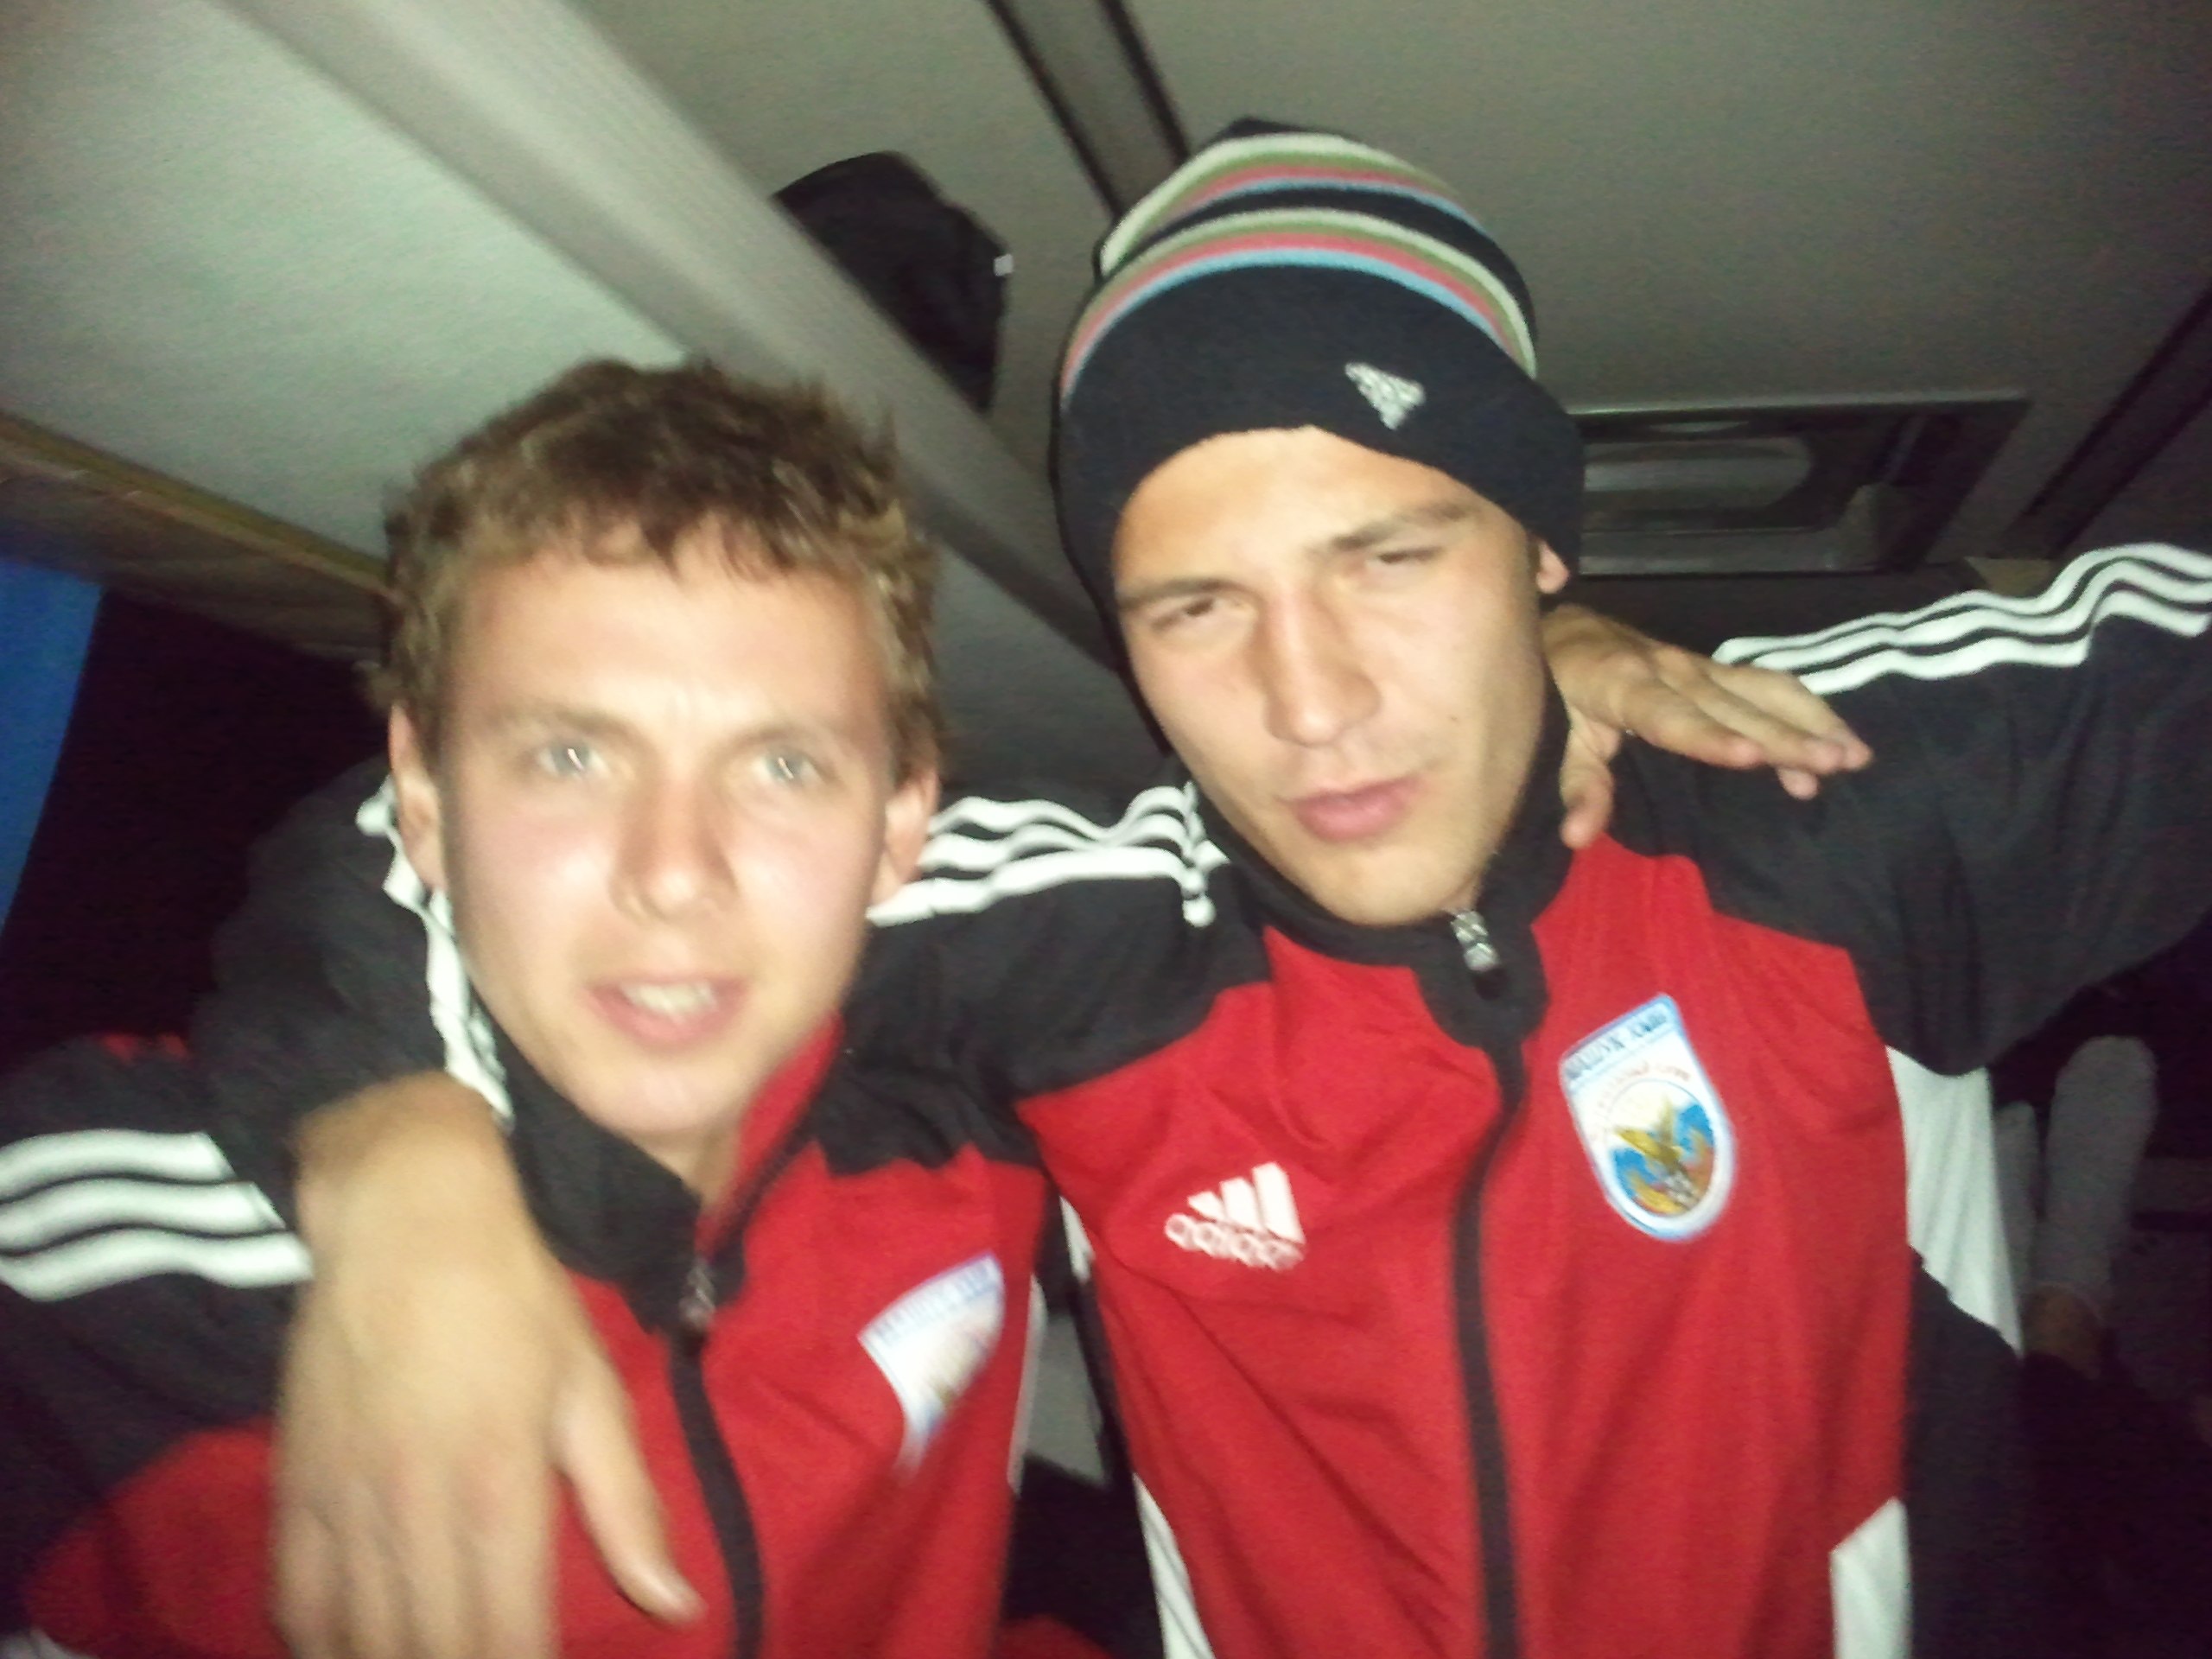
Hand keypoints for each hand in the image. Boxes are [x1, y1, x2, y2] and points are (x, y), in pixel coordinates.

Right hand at [273, 1074, 698, 1657]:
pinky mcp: (297, 1486)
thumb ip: (627, 1507)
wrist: (404, 1217)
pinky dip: (326, 1637)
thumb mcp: (589, 1388)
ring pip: (359, 1639)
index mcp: (502, 1487)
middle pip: (432, 1649)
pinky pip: (296, 1600)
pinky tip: (360, 1640)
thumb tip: (676, 1605)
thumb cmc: (515, 1297)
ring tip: (437, 1654)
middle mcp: (418, 1508)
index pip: (508, 1638)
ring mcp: (348, 1501)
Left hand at [1543, 604, 1872, 849]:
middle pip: (1734, 708)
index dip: (1712, 738)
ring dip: (1812, 721)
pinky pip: (1765, 684)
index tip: (1752, 757)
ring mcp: (1697, 664)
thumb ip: (1575, 787)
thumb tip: (1577, 839)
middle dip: (1788, 736)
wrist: (1562, 630)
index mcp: (1623, 685)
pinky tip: (1836, 741)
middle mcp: (1670, 670)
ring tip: (1855, 756)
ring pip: (1763, 689)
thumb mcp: (1556, 739)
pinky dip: (1804, 709)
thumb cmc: (1556, 690)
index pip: (1672, 717)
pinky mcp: (1715, 667)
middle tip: (1837, 764)